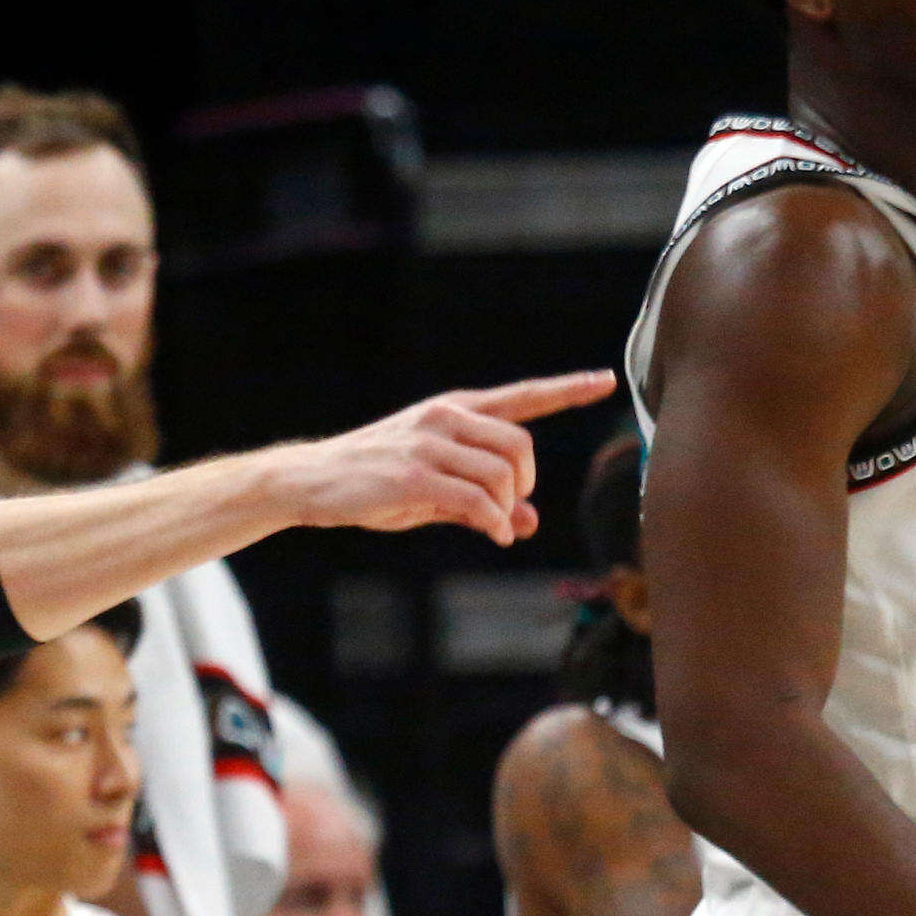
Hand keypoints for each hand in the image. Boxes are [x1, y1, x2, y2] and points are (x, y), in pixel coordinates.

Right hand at [286, 371, 619, 544]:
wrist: (310, 481)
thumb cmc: (371, 482)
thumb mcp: (432, 487)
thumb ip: (482, 499)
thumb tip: (527, 522)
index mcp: (454, 411)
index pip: (522, 396)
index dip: (567, 389)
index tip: (605, 380)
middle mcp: (446, 419)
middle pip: (521, 445)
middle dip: (526, 483)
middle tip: (511, 506)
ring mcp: (429, 445)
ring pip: (502, 475)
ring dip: (508, 508)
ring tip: (496, 526)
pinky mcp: (414, 477)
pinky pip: (477, 501)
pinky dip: (494, 522)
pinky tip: (494, 534)